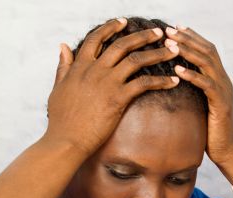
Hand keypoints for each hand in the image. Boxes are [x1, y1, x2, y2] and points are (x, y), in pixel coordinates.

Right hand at [44, 18, 180, 157]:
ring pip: (137, 60)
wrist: (66, 140)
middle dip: (143, 36)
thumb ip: (63, 66)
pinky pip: (144, 84)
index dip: (111, 28)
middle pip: (122, 45)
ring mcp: (107, 83)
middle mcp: (95, 70)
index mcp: (80, 66)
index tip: (123, 22)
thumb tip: (63, 46)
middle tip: (159, 32)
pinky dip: (161, 81)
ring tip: (174, 50)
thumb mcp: (58, 87)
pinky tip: (173, 81)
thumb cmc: (61, 119)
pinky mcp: (118, 98)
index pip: (97, 39)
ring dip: (158, 53)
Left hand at [163, 25, 232, 167]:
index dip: (192, 37)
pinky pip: (206, 84)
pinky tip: (177, 70)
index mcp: (218, 78)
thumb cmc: (209, 131)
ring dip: (187, 52)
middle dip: (187, 38)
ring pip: (207, 63)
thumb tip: (172, 81)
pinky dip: (192, 76)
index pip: (206, 49)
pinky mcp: (221, 103)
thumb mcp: (199, 105)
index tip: (174, 27)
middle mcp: (223, 80)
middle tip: (169, 30)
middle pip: (206, 50)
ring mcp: (224, 90)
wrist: (226, 150)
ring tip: (170, 45)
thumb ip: (192, 91)